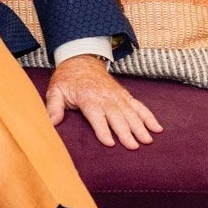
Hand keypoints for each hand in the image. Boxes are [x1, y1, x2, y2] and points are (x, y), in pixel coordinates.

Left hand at [45, 54, 162, 149]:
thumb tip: (50, 123)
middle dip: (126, 132)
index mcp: (87, 97)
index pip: (96, 115)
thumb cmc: (67, 80)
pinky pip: (139, 106)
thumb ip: (53, 107)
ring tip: (148, 140)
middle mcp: (105, 97)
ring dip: (140, 126)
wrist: (81, 61)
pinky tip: (157, 129)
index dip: (102, 129)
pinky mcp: (124, 95)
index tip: (109, 142)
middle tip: (134, 147)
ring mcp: (117, 96)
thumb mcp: (55, 90)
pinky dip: (149, 117)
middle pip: (116, 116)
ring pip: (130, 112)